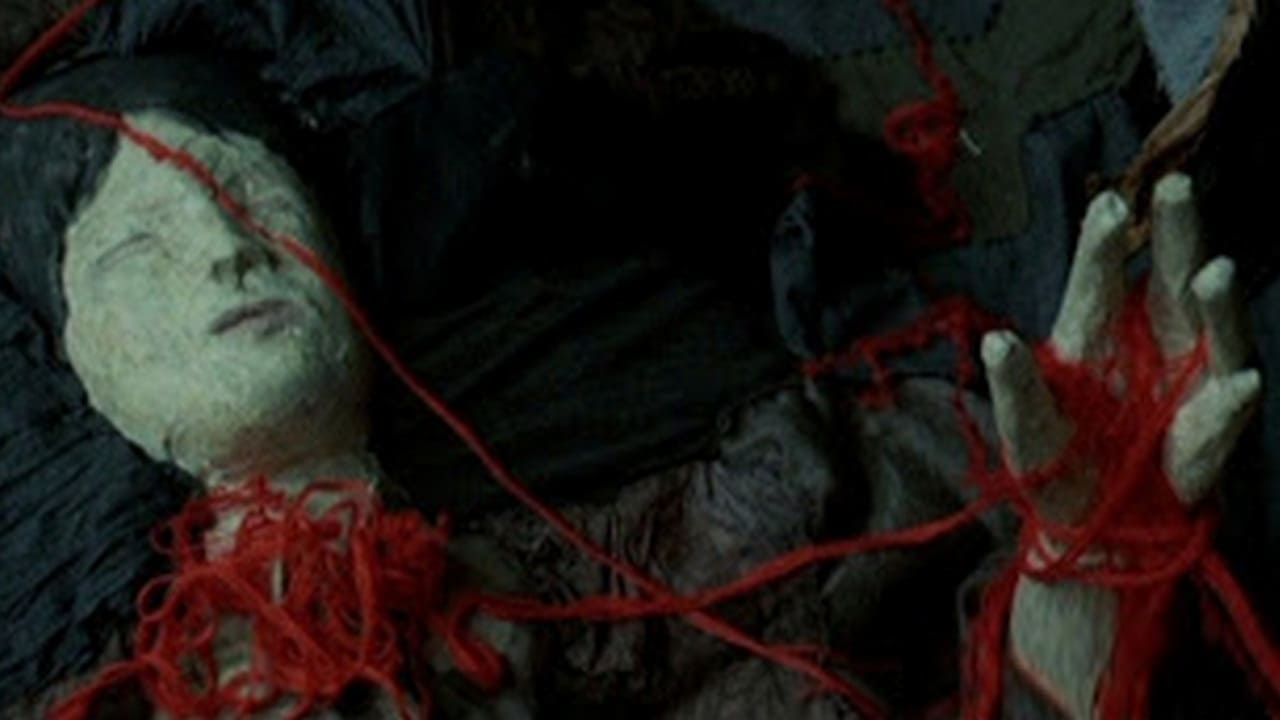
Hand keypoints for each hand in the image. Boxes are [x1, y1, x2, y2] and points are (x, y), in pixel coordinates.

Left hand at [979, 173, 1260, 718]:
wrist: (1088, 526)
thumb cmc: (1056, 460)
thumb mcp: (1024, 424)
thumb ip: (1016, 386)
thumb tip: (996, 342)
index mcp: (1097, 336)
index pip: (1098, 281)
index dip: (1102, 245)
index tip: (1105, 205)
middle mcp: (1152, 347)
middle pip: (1170, 282)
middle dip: (1178, 235)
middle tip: (1174, 187)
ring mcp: (1188, 388)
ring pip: (1214, 337)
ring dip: (1216, 306)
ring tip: (1212, 272)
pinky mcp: (1206, 440)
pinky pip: (1219, 421)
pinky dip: (1227, 407)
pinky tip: (1236, 387)